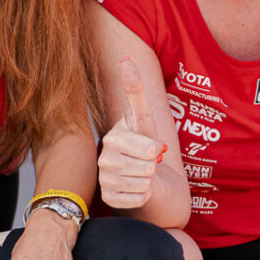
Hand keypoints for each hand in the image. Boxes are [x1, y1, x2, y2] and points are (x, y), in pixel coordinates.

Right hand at [98, 58, 165, 210]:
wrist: (143, 176)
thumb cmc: (144, 144)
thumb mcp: (143, 118)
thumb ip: (135, 90)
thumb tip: (126, 59)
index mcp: (112, 138)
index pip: (149, 149)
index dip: (155, 150)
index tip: (148, 147)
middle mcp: (104, 159)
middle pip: (148, 167)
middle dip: (153, 166)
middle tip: (146, 163)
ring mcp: (105, 181)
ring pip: (144, 184)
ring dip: (149, 181)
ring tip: (141, 174)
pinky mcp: (110, 200)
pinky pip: (139, 199)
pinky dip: (144, 195)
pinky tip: (136, 189)